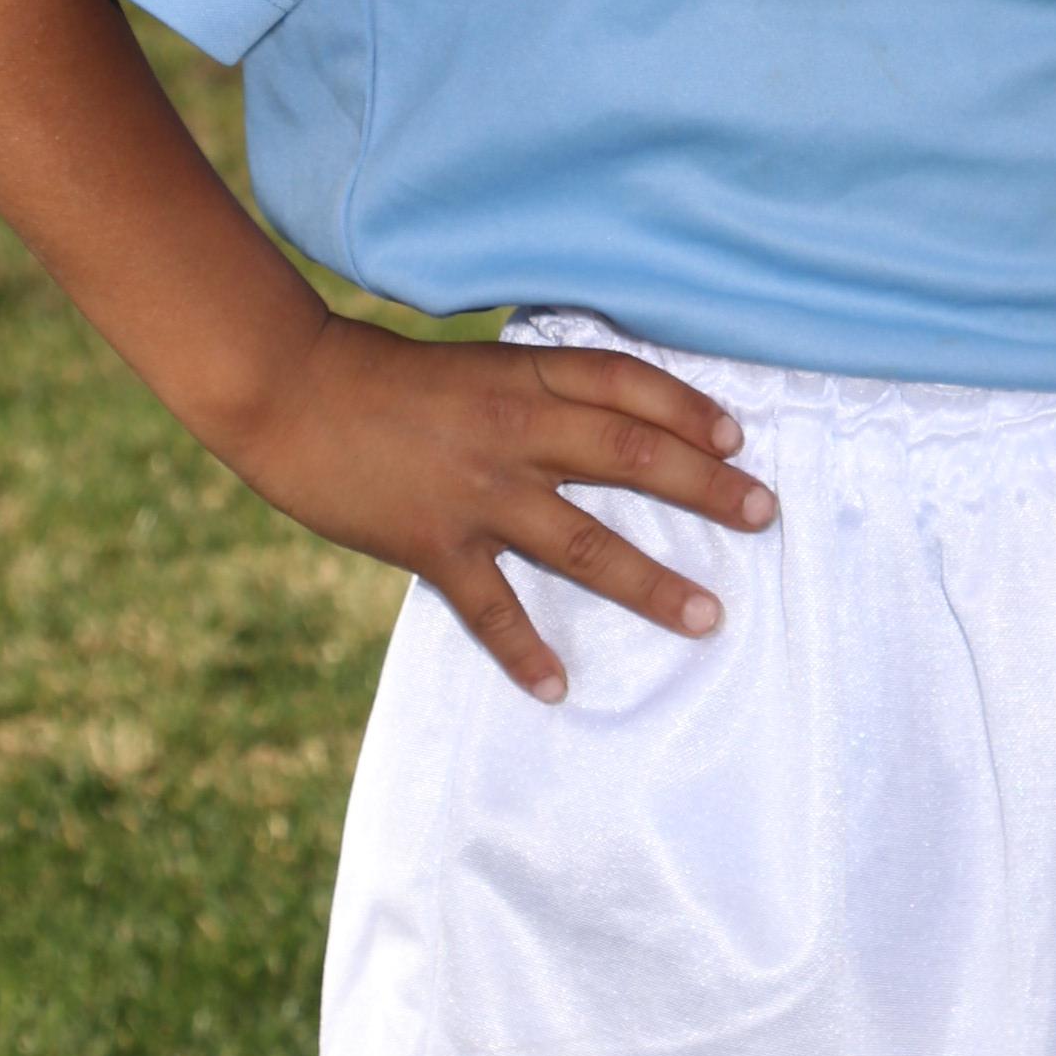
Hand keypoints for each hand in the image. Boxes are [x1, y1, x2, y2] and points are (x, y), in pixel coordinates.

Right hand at [236, 315, 770, 701]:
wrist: (291, 392)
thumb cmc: (381, 378)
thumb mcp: (474, 367)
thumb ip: (536, 392)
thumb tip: (608, 423)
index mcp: (524, 377)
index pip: (627, 386)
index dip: (688, 409)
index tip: (738, 437)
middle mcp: (516, 432)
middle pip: (633, 458)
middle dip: (707, 488)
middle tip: (764, 513)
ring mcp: (479, 494)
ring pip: (585, 542)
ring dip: (652, 583)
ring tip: (708, 616)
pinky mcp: (435, 544)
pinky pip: (492, 609)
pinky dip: (525, 652)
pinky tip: (558, 688)